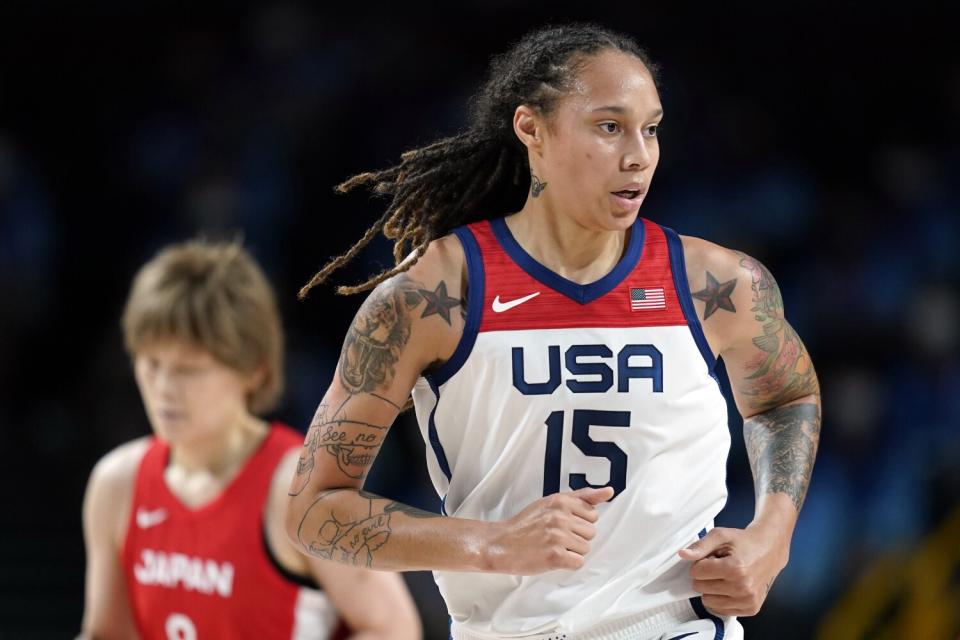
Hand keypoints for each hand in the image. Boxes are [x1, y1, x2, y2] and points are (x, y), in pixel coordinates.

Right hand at [483, 487, 613, 574]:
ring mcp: (557, 536)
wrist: (501, 543)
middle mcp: (560, 516)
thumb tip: (609, 491)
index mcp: (561, 501)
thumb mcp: (552, 502)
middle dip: (576, 537)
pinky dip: (568, 564)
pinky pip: (578, 562)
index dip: (578, 522)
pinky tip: (552, 558)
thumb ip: (582, 496)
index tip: (561, 524)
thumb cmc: (526, 524)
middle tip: (554, 537)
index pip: (592, 515)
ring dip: (571, 551)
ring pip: (585, 548)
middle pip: (591, 533)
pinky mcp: (555, 556)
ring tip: (552, 547)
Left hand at [678, 524, 788, 615]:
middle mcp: (743, 587)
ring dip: (711, 589)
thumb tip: (683, 555)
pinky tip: (730, 586)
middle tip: (719, 566)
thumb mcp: (720, 536)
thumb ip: (700, 546)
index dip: (700, 563)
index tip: (711, 558)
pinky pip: (721, 610)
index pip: (696, 572)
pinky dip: (720, 599)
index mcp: (735, 568)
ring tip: (725, 576)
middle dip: (705, 576)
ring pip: (708, 601)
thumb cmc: (743, 542)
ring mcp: (748, 600)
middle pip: (700, 587)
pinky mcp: (751, 608)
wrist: (768, 549)